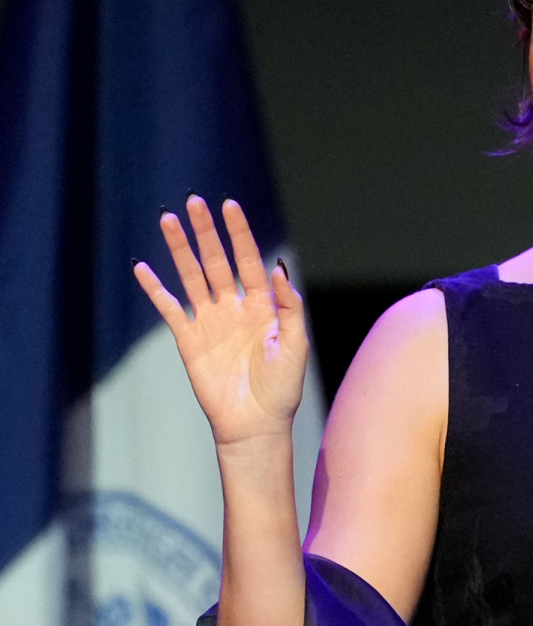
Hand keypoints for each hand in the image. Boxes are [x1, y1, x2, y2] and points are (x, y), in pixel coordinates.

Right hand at [134, 196, 307, 446]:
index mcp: (263, 305)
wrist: (255, 424)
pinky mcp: (189, 341)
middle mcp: (234, 307)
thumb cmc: (282, 387)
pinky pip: (169, 309)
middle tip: (194, 202)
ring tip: (168, 221)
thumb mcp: (296, 343)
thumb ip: (289, 305)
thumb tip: (279, 268)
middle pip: (216, 261)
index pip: (249, 259)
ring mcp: (210, 322)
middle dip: (206, 232)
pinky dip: (156, 289)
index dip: (239, 233)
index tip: (229, 205)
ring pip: (191, 277)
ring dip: (180, 249)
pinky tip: (143, 268)